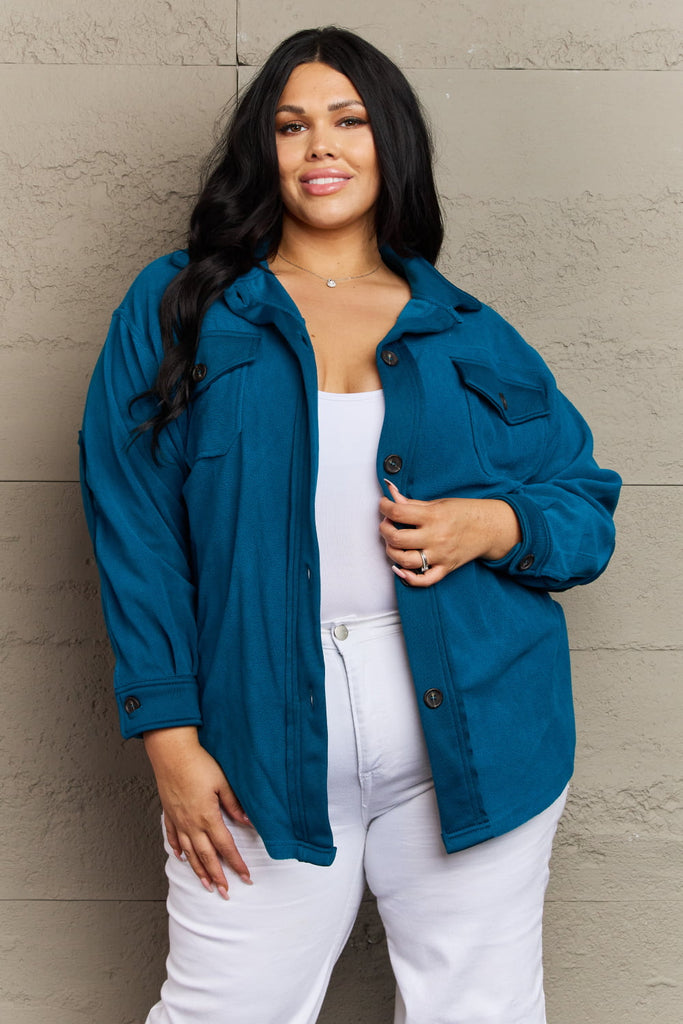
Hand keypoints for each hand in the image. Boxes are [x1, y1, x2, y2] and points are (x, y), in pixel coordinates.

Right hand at [143, 726, 252, 898]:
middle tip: (226, 893)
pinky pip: (174, 837)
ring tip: (206, 886)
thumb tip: (248, 822)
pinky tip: (182, 858)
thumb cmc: (198, 763)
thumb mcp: (223, 782)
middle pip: (206, 856)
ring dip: (198, 871)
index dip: (236, 863)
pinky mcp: (169, 813)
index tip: (245, 878)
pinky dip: (179, 850)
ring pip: (189, 852)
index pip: (225, 847)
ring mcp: (178, 820)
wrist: (171, 752)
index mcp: (208, 816)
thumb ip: (234, 804)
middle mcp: (192, 823)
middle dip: (218, 876)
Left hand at [379, 480, 520, 587]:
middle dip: (384, 530)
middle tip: (387, 524)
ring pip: (405, 560)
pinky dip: (409, 579)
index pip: (398, 512)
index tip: (384, 505)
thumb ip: (412, 502)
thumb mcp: (438, 502)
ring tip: (394, 543)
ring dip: (391, 552)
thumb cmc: (463, 512)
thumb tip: (390, 493)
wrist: (490, 527)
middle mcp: (436, 536)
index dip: (385, 507)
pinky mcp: (445, 568)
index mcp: (433, 515)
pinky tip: (400, 570)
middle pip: (397, 538)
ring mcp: (440, 554)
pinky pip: (424, 580)